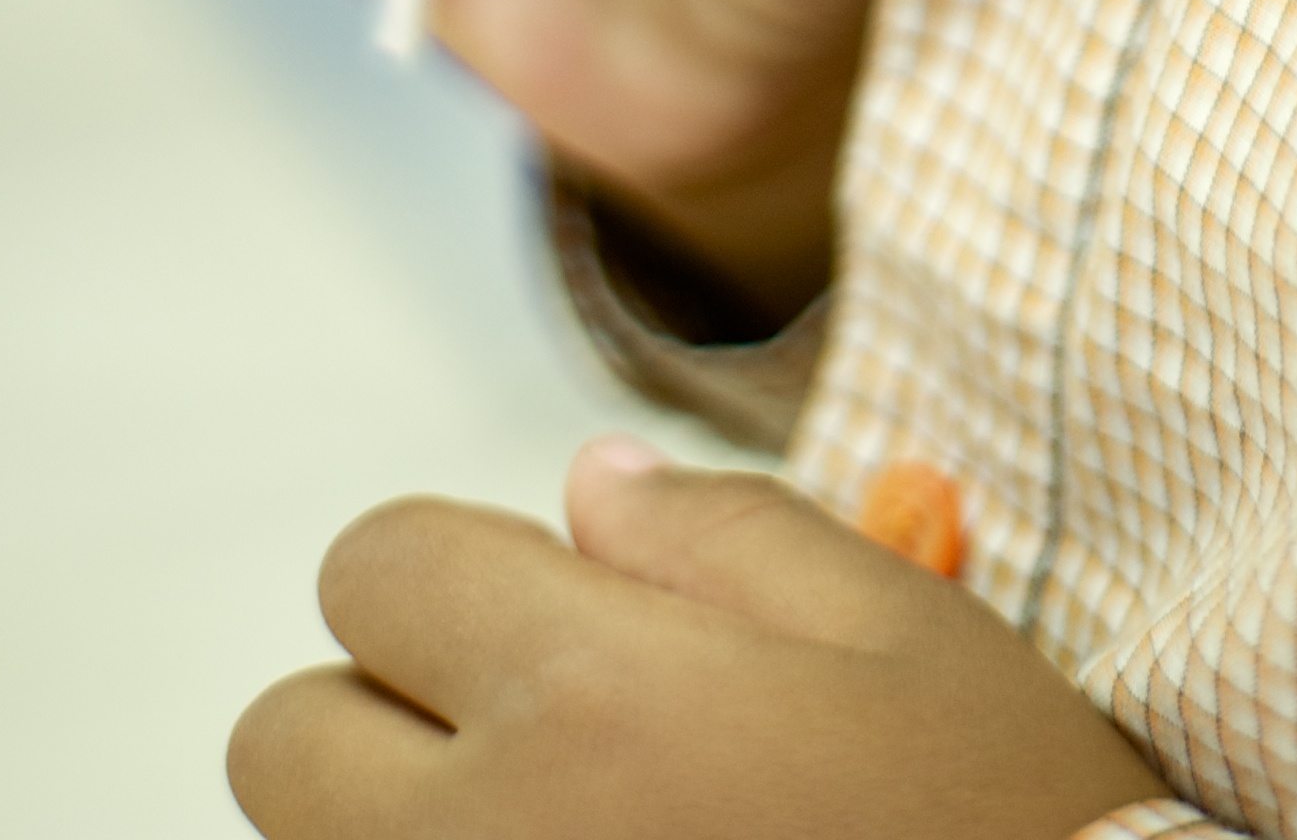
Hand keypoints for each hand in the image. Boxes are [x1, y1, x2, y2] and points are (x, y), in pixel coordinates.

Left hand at [226, 442, 1165, 839]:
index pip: (371, 566)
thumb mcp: (906, 638)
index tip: (549, 626)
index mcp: (587, 691)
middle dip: (391, 725)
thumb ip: (728, 536)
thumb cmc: (1008, 839)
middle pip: (287, 743)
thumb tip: (586, 490)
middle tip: (539, 759)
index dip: (458, 577)